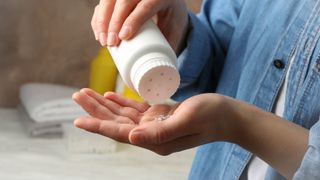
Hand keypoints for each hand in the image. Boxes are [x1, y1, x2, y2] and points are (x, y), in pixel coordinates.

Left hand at [72, 88, 231, 154]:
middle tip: (77, 95)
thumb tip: (131, 137)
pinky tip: (110, 96)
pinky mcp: (161, 115)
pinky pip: (136, 109)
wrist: (228, 115)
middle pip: (117, 122)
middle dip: (96, 110)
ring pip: (123, 114)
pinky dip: (122, 102)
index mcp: (155, 140)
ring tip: (87, 93)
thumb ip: (159, 132)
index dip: (98, 125)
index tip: (78, 120)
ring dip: (105, 104)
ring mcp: (156, 125)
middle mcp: (152, 135)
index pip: (120, 133)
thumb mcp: (185, 121)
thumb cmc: (211, 117)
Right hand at [91, 0, 188, 51]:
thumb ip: (170, 46)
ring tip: (103, 41)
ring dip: (102, 20)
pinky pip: (104, 3)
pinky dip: (98, 17)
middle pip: (125, 0)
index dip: (134, 20)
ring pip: (110, 0)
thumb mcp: (176, 31)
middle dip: (114, 22)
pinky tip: (98, 32)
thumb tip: (162, 70)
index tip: (123, 37)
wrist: (169, 5)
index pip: (146, 6)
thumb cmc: (172, 20)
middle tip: (111, 43)